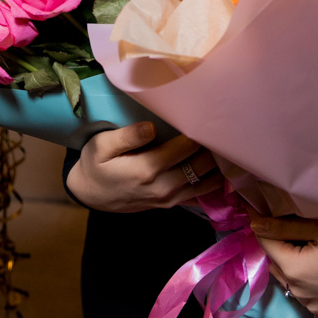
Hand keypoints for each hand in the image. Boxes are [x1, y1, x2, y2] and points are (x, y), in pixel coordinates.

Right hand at [66, 121, 222, 212]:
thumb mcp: (101, 146)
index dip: (201, 130)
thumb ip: (127, 136)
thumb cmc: (95, 165)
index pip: (186, 147)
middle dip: (215, 146)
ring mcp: (168, 198)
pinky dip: (213, 181)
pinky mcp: (170, 204)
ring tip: (227, 142)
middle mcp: (162, 186)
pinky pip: (199, 194)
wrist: (90, 194)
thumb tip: (151, 126)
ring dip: (218, 164)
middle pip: (202, 165)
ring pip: (206, 182)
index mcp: (147, 168)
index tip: (211, 113)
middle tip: (225, 124)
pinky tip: (220, 165)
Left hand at [250, 216, 317, 317]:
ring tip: (301, 243)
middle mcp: (300, 295)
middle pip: (277, 265)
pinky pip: (307, 293)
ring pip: (291, 281)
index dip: (261, 226)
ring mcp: (315, 308)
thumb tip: (254, 223)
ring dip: (290, 263)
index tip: (256, 210)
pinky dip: (306, 279)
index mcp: (295, 272)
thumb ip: (284, 227)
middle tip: (281, 224)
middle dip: (275, 245)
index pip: (266, 245)